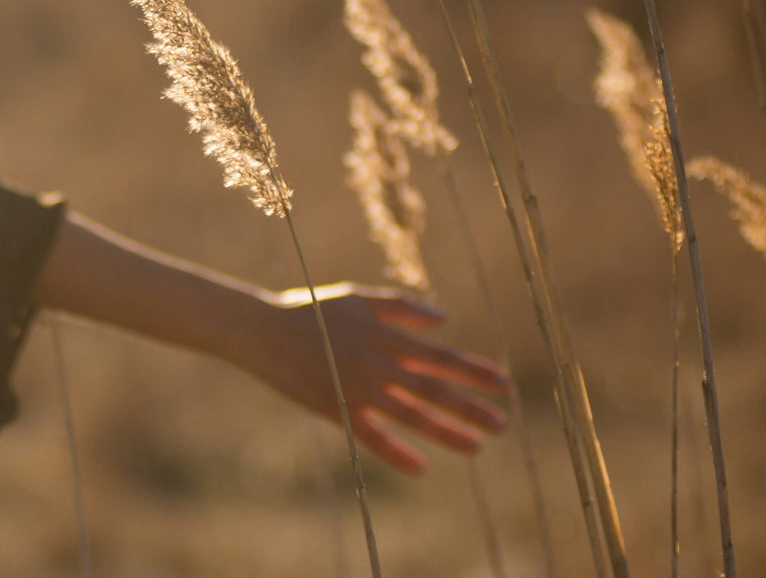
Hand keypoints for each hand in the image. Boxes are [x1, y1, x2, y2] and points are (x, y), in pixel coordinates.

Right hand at [237, 282, 509, 473]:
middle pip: (433, 390)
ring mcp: (357, 389)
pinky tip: (420, 467)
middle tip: (502, 424)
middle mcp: (377, 364)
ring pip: (410, 416)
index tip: (503, 383)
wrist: (261, 330)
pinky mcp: (336, 410)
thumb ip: (401, 307)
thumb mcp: (358, 298)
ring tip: (477, 447)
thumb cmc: (312, 309)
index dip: (473, 370)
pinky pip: (370, 437)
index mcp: (386, 336)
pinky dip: (395, 452)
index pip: (440, 357)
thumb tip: (444, 320)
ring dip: (446, 432)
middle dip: (471, 407)